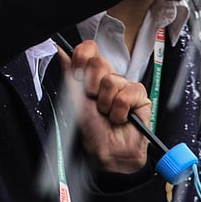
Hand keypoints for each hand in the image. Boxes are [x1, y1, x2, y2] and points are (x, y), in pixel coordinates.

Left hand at [62, 41, 149, 173]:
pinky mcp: (140, 95)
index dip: (82, 59)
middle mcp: (108, 79)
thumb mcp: (74, 98)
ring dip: (106, 103)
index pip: (88, 50)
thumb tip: (61, 50)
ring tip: (108, 114)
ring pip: (113, 80)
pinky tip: (121, 118)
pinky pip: (128, 92)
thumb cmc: (91, 130)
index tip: (78, 76)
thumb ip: (69, 71)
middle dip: (92, 87)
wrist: (108, 151)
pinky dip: (120, 110)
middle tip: (94, 102)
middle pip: (99, 62)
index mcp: (91, 77)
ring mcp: (124, 86)